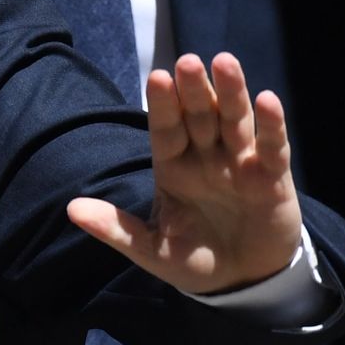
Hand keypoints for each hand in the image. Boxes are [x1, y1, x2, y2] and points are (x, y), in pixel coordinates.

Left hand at [68, 52, 302, 293]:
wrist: (242, 283)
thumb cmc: (193, 259)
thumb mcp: (152, 249)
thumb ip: (117, 229)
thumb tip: (71, 209)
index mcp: (174, 165)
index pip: (166, 129)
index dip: (163, 104)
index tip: (157, 77)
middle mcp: (206, 155)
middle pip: (199, 115)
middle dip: (194, 89)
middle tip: (187, 61)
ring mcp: (240, 162)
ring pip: (234, 120)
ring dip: (231, 92)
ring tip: (224, 61)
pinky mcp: (273, 176)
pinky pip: (272, 147)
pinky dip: (271, 125)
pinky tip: (268, 100)